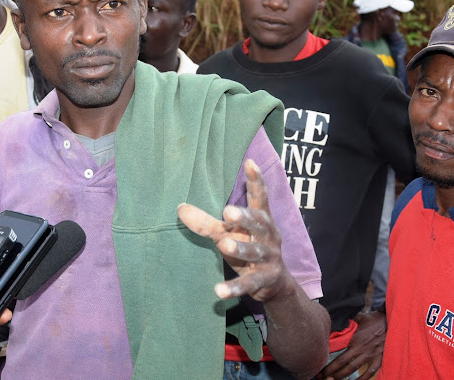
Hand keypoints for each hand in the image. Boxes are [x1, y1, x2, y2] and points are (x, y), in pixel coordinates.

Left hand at [178, 159, 295, 301]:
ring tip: (225, 245)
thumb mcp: (228, 233)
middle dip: (245, 217)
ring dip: (241, 248)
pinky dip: (234, 288)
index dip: (256, 181)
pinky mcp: (265, 279)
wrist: (273, 284)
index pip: (260, 197)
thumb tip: (180, 208)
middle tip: (228, 212)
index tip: (250, 162)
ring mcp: (269, 258)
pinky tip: (218, 291)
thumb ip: (206, 222)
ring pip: (255, 251)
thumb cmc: (248, 247)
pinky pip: (249, 283)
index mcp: (261, 220)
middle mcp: (268, 235)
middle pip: (259, 222)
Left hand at [318, 311, 385, 379]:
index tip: (321, 370)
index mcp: (354, 341)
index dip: (330, 366)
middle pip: (345, 365)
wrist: (390, 321)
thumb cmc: (373, 319)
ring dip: (344, 376)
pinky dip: (364, 378)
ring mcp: (371, 355)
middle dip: (333, 373)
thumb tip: (337, 321)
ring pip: (355, 369)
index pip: (339, 357)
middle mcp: (361, 350)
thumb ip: (348, 322)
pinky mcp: (379, 358)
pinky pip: (371, 371)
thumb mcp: (358, 318)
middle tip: (323, 378)